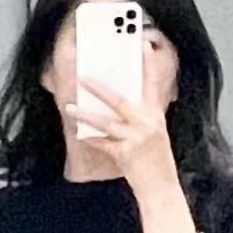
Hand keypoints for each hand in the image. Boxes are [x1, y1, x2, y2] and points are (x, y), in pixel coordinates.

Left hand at [66, 40, 177, 193]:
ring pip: (106, 122)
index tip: (143, 44)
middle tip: (83, 77)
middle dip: (100, 88)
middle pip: (121, 100)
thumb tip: (118, 104)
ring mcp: (136, 139)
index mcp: (155, 117)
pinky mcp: (125, 154)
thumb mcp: (154, 134)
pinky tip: (77, 132)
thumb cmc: (157, 162)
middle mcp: (147, 124)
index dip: (148, 64)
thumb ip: (140, 118)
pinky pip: (102, 143)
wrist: (161, 188)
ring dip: (86, 114)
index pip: (152, 84)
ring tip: (70, 107)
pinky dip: (89, 138)